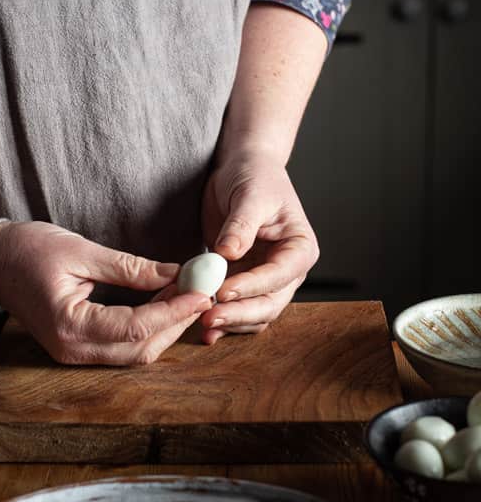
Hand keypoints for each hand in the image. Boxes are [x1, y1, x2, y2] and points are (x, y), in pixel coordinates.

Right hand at [0, 221, 210, 364]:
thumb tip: (176, 274)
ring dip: (165, 326)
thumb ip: (130, 268)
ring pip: (135, 352)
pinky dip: (148, 327)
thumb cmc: (27, 249)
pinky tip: (162, 302)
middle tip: (200, 290)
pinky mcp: (77, 345)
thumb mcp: (81, 251)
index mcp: (69, 327)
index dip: (174, 310)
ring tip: (185, 293)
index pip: (136, 327)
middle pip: (141, 348)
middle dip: (176, 321)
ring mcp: (73, 353)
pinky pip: (122, 346)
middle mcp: (72, 350)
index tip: (201, 290)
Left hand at [200, 152, 318, 343]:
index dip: (251, 287)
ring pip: (253, 315)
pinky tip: (203, 331)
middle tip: (208, 317)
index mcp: (299, 248)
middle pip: (269, 304)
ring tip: (201, 321)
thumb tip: (228, 253)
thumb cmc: (254, 177)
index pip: (279, 276)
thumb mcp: (249, 194)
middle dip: (239, 314)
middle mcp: (287, 270)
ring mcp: (265, 280)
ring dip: (229, 322)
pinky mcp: (243, 283)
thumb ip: (241, 225)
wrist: (242, 170)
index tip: (222, 291)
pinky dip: (222, 320)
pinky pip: (235, 309)